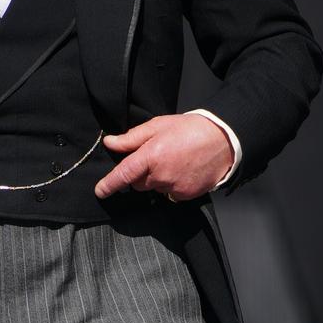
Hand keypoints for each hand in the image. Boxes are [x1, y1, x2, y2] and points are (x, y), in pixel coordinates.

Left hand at [94, 114, 233, 201]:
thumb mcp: (158, 126)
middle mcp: (161, 175)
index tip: (99, 192)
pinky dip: (171, 185)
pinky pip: (169, 194)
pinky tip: (182, 171)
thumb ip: (131, 138)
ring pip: (154, 188)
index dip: (109, 184)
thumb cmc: (189, 129)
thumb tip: (110, 143)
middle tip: (156, 156)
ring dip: (157, 179)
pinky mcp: (185, 195)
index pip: (123, 175)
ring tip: (173, 160)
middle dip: (140, 173)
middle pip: (138, 182)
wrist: (223, 140)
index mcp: (151, 156)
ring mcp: (174, 187)